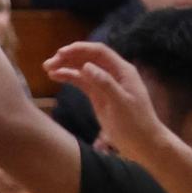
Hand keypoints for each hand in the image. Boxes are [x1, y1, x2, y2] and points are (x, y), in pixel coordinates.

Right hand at [45, 40, 165, 155]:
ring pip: (83, 70)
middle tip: (49, 63)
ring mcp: (105, 85)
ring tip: (48, 68)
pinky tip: (57, 77)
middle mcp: (113, 73)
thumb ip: (104, 83)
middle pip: (89, 58)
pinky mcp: (99, 97)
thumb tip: (86, 66)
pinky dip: (70, 79)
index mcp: (122, 70)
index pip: (99, 52)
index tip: (61, 52)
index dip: (80, 49)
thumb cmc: (135, 124)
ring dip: (66, 67)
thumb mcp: (121, 103)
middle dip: (69, 57)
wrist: (143, 143)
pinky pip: (83, 83)